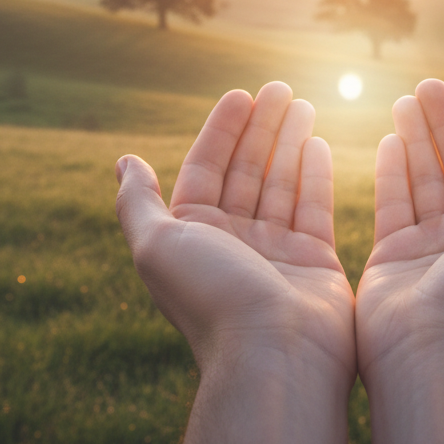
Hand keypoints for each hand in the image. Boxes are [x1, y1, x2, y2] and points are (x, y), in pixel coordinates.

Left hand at [115, 82, 355, 443]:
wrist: (272, 355)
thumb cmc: (211, 297)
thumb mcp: (157, 245)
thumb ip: (139, 203)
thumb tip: (124, 161)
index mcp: (194, 236)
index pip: (207, 168)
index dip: (222, 129)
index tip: (242, 94)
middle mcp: (233, 241)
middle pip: (247, 169)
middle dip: (262, 127)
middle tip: (281, 87)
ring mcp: (275, 251)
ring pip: (281, 182)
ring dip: (290, 140)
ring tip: (302, 103)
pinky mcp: (313, 261)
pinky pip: (313, 207)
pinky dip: (315, 173)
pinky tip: (318, 142)